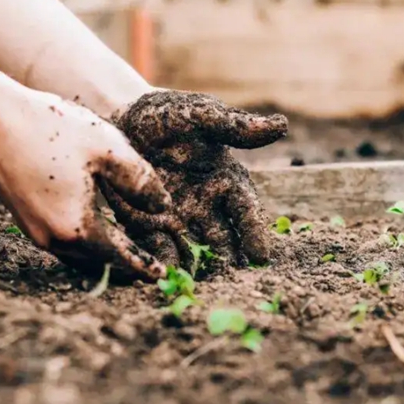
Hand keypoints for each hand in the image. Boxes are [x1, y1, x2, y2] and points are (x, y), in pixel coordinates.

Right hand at [0, 88, 171, 280]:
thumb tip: (163, 207)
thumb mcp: (107, 148)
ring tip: (126, 251)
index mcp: (78, 228)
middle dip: (125, 266)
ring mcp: (35, 232)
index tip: (162, 275)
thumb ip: (140, 181)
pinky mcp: (24, 219)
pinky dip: (84, 243)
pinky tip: (95, 229)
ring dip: (103, 257)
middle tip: (149, 266)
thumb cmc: (50, 129)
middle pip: (98, 263)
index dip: (143, 266)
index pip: (120, 257)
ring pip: (78, 256)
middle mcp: (54, 239)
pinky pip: (62, 242)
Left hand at [102, 90, 287, 268]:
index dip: (255, 233)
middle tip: (236, 284)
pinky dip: (165, 264)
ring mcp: (179, 220)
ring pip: (195, 251)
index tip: (262, 256)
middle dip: (231, 262)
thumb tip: (282, 126)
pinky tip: (167, 277)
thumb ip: (235, 126)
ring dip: (200, 269)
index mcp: (226, 181)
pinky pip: (160, 249)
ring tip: (203, 289)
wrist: (120, 119)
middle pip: (225, 240)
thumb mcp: (200, 116)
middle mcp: (207, 206)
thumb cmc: (167, 114)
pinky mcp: (149, 227)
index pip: (246, 211)